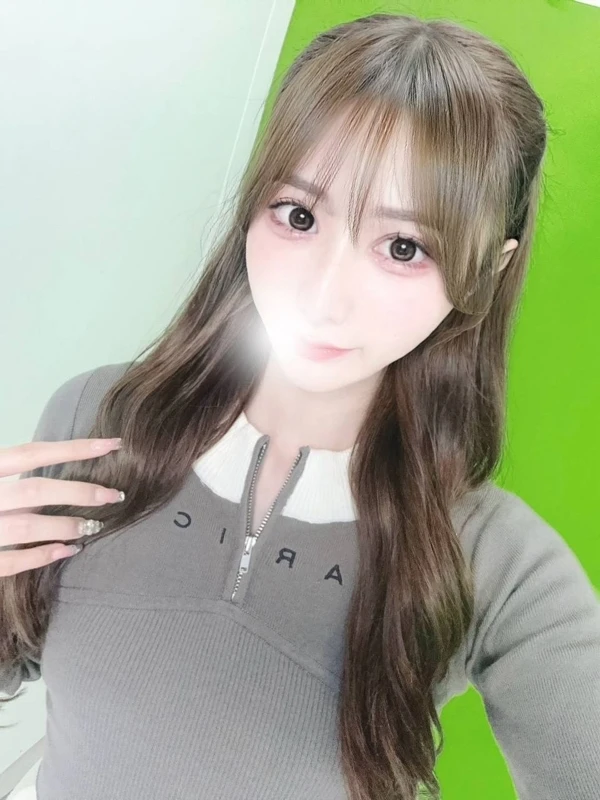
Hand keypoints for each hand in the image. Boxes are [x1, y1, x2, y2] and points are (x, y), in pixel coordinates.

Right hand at [0, 438, 123, 575]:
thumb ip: (12, 476)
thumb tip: (56, 470)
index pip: (32, 453)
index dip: (74, 448)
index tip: (113, 444)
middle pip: (35, 490)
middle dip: (79, 493)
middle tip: (114, 496)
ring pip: (27, 527)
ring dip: (65, 526)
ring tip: (93, 527)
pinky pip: (10, 561)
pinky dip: (41, 556)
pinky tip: (67, 550)